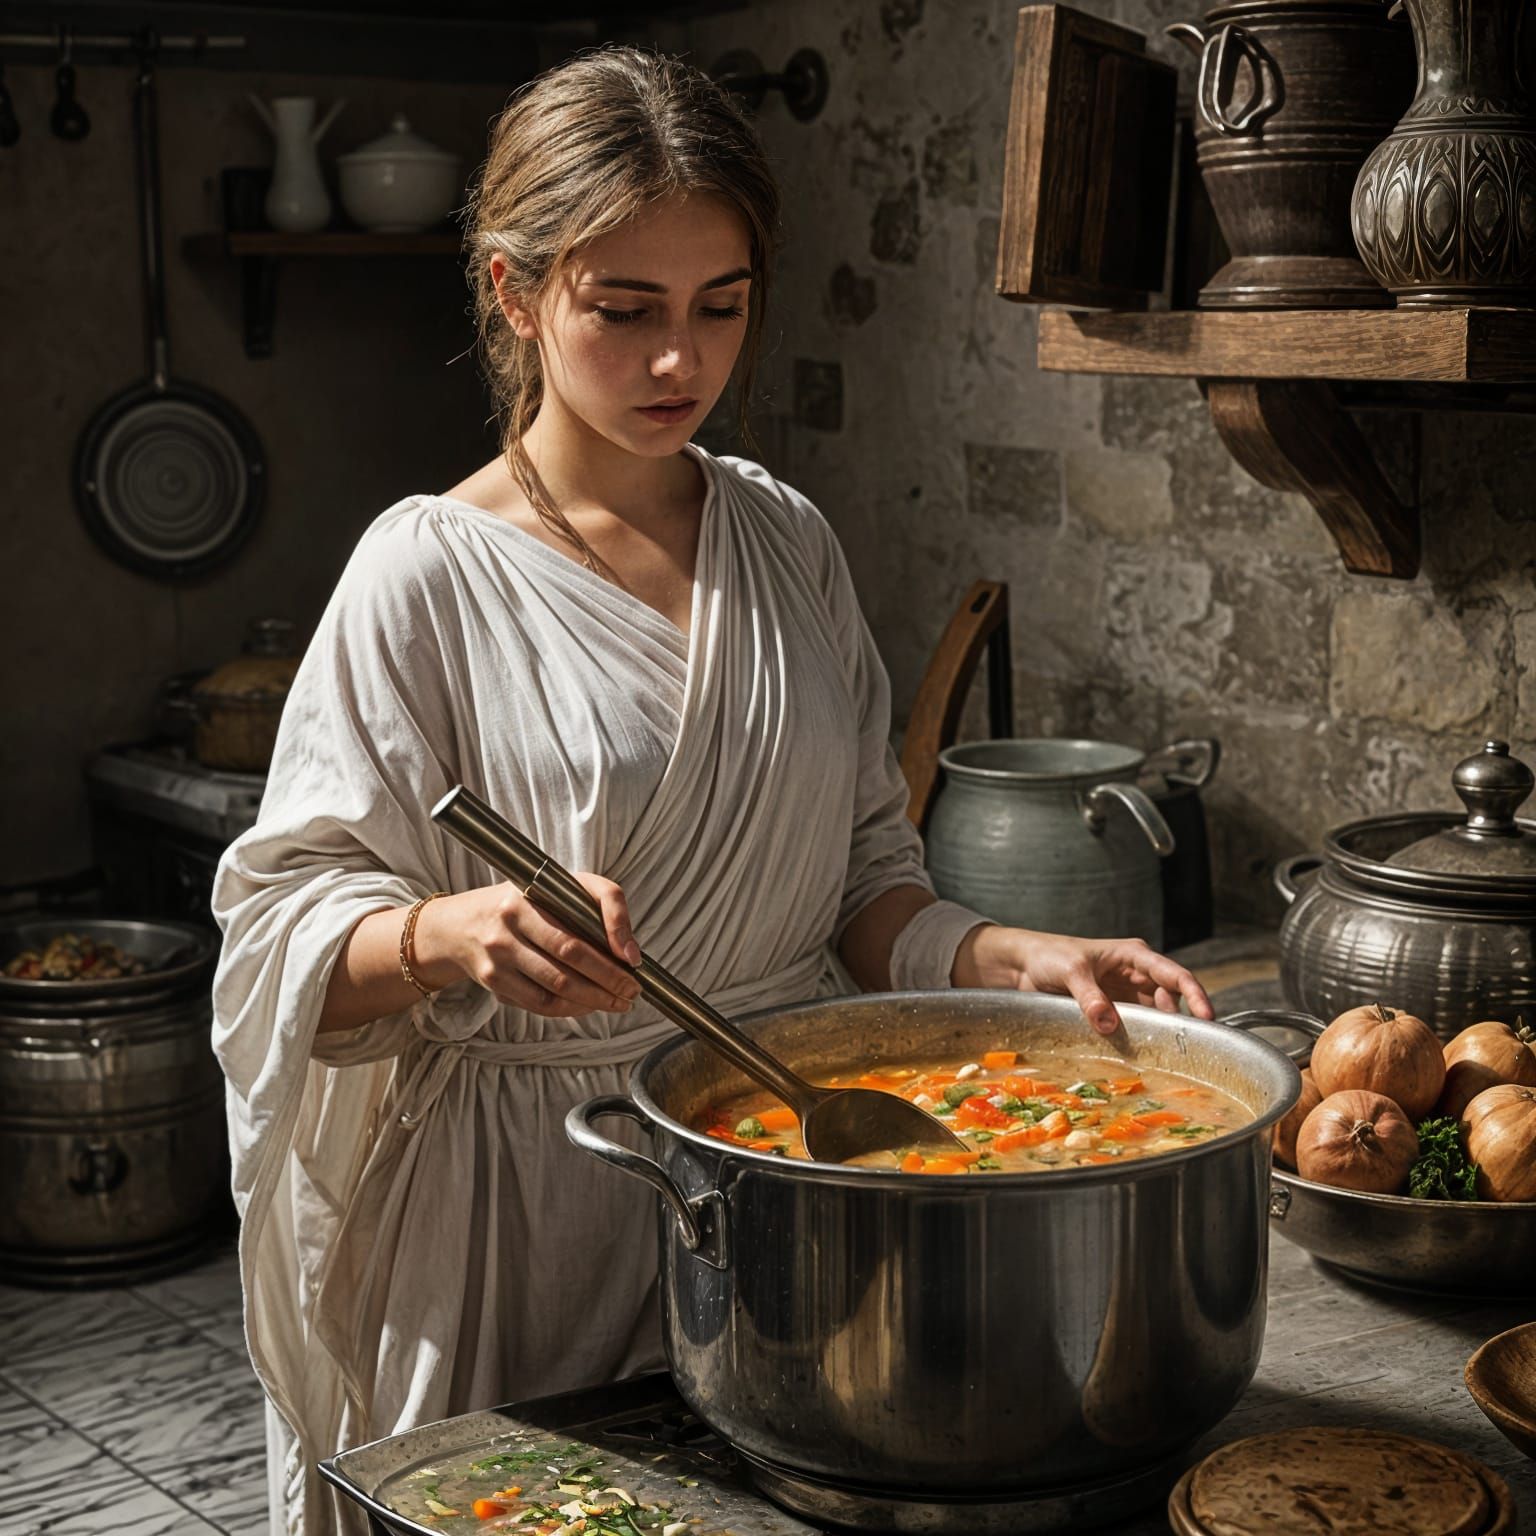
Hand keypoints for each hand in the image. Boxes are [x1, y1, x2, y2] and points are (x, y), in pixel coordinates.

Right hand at [412, 875, 643, 1017]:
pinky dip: (570, 1009)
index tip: (634, 962)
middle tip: (632, 991)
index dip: (610, 944)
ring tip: (617, 1002)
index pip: (578, 921)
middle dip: (609, 980)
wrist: (459, 926)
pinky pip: (540, 1003)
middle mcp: (509, 923)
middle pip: (570, 958)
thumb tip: (630, 952)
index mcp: (528, 895)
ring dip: (594, 1000)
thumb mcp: (558, 886)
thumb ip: (601, 905)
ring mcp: (498, 955)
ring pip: (556, 987)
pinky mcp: (493, 981)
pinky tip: (588, 1005)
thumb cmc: (524, 904)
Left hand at [952, 924, 1213, 1036]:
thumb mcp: (1070, 971)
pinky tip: (1139, 1056)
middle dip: (1179, 1022)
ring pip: (1153, 1018)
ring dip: (1157, 1034)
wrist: (1022, 966)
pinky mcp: (1112, 1012)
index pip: (1175, 975)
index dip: (1196, 995)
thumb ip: (1090, 997)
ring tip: (1163, 1057)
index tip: (1208, 1018)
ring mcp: (1125, 996)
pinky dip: (1137, 1040)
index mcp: (1134, 956)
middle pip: (1170, 1001)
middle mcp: (1136, 975)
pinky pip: (1133, 1028)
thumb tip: (1110, 1023)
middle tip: (1185, 1049)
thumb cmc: (1049, 956)